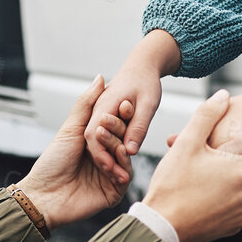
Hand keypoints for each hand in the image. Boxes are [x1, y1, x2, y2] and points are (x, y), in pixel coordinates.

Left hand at [18, 74, 127, 229]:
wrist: (43, 195)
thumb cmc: (52, 162)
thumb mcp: (71, 129)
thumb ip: (87, 104)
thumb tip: (100, 77)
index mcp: (95, 143)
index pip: (115, 126)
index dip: (119, 116)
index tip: (124, 104)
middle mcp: (105, 157)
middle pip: (122, 140)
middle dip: (120, 131)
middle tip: (114, 124)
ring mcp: (110, 175)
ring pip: (125, 157)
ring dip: (119, 147)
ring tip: (111, 142)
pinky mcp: (113, 192)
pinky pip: (125, 177)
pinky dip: (122, 166)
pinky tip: (116, 159)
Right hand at [84, 30, 178, 171]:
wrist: (144, 63)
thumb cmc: (146, 80)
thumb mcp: (147, 103)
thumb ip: (138, 126)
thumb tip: (131, 150)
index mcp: (104, 105)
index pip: (94, 135)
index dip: (102, 155)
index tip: (114, 171)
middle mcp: (98, 111)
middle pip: (94, 141)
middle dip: (105, 161)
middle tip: (119, 178)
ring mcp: (101, 114)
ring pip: (99, 141)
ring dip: (109, 157)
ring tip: (121, 175)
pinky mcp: (107, 118)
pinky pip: (106, 137)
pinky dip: (113, 149)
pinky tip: (124, 162)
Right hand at [142, 90, 241, 241]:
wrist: (160, 228)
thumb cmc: (172, 185)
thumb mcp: (186, 143)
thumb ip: (207, 115)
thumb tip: (223, 95)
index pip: (239, 144)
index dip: (216, 144)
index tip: (199, 151)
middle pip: (237, 164)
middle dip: (217, 162)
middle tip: (192, 168)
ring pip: (234, 183)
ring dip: (219, 180)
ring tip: (193, 184)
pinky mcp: (236, 225)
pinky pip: (231, 203)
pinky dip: (218, 199)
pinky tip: (198, 199)